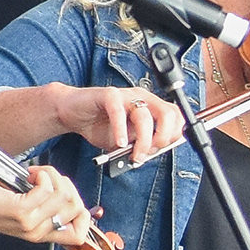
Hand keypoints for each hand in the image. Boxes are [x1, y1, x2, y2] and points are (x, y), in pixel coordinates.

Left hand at [0, 165, 96, 247]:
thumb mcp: (24, 209)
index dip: (84, 215)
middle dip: (67, 185)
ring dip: (53, 176)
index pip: (79, 235)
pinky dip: (42, 175)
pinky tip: (29, 175)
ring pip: (64, 196)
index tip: (70, 198)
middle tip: (47, 179)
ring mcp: (30, 223)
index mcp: (41, 234)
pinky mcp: (21, 211)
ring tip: (35, 175)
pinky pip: (47, 189)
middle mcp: (38, 232)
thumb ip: (46, 207)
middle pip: (77, 209)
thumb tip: (69, 193)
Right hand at [60, 85, 185, 167]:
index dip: (174, 134)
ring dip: (142, 141)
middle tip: (150, 151)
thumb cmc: (101, 126)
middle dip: (163, 137)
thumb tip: (153, 153)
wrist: (74, 113)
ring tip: (133, 154)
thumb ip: (141, 144)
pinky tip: (120, 142)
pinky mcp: (108, 95)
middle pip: (167, 113)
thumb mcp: (127, 141)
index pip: (175, 116)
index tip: (163, 149)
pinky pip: (118, 111)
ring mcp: (125, 95)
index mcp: (151, 106)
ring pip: (144, 116)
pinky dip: (121, 130)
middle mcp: (142, 98)